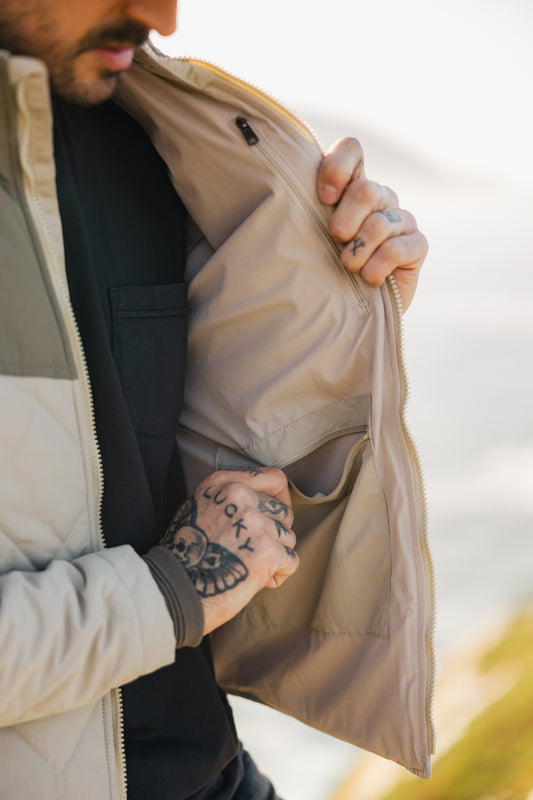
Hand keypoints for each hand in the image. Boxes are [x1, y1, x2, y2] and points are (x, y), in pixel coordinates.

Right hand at [160, 467, 298, 634]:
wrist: (173, 590)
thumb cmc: (186, 555)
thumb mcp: (200, 508)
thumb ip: (231, 499)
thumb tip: (265, 503)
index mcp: (224, 483)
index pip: (274, 479)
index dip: (280, 500)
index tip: (273, 517)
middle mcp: (239, 495)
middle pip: (284, 512)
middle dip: (275, 534)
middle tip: (252, 552)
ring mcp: (254, 522)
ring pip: (288, 538)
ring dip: (275, 556)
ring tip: (247, 566)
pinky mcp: (266, 550)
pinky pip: (291, 561)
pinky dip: (278, 575)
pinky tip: (255, 580)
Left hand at [317, 137, 427, 311]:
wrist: (353, 311)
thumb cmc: (325, 272)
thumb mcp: (309, 240)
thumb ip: (303, 213)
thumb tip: (280, 192)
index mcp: (352, 187)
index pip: (352, 149)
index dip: (338, 167)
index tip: (323, 198)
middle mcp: (380, 198)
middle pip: (365, 190)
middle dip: (344, 222)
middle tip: (335, 242)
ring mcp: (402, 220)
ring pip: (378, 224)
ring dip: (356, 254)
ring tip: (349, 268)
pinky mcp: (418, 245)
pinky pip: (396, 249)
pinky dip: (375, 268)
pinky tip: (369, 279)